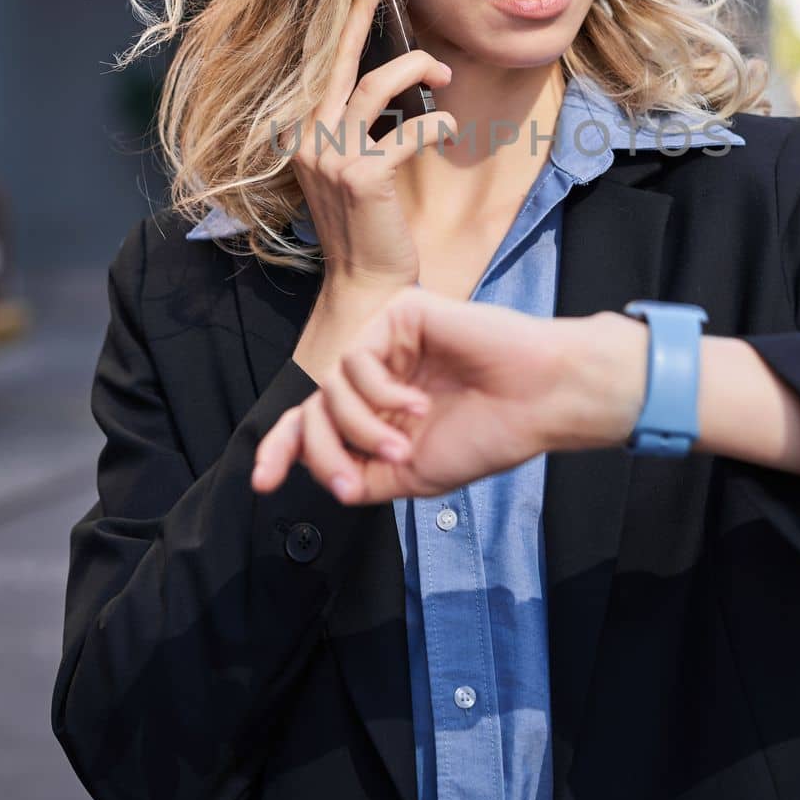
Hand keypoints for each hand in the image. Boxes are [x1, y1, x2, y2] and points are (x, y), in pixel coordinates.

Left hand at [251, 288, 650, 504]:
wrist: (537, 400)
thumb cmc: (488, 434)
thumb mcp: (411, 475)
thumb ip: (360, 474)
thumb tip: (313, 474)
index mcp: (382, 410)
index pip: (316, 424)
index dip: (284, 450)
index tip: (261, 484)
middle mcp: (379, 373)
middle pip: (312, 408)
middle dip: (322, 451)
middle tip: (350, 481)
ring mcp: (388, 341)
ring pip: (330, 388)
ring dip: (361, 428)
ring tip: (404, 444)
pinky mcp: (399, 315)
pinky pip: (356, 359)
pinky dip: (379, 393)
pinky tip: (419, 403)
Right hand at [286, 0, 456, 297]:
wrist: (367, 285)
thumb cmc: (369, 226)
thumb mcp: (354, 168)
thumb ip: (360, 127)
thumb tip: (395, 80)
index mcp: (303, 132)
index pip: (321, 62)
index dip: (343, 15)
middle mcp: (307, 138)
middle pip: (335, 57)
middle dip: (359, 7)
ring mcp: (330, 157)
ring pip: (374, 86)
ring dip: (416, 71)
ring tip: (445, 75)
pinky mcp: (362, 177)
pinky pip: (409, 131)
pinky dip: (436, 123)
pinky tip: (448, 125)